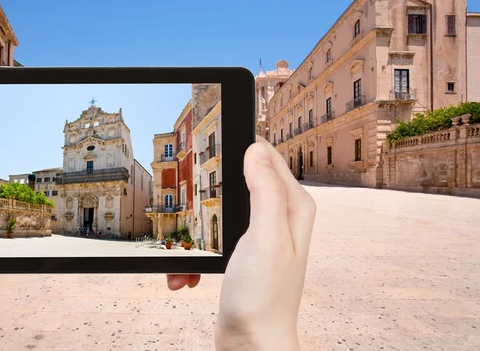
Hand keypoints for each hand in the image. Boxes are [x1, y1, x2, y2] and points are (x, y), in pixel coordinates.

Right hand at [167, 137, 315, 349]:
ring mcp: (261, 237)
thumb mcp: (265, 237)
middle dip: (212, 195)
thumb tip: (255, 148)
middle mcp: (280, 218)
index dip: (242, 150)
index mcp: (292, 207)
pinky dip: (197, 256)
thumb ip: (265, 191)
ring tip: (187, 251)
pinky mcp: (243, 255)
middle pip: (239, 184)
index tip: (213, 148)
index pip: (268, 158)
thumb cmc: (262, 298)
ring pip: (219, 213)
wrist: (251, 344)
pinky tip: (188, 272)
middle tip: (192, 201)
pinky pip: (212, 242)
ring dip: (200, 231)